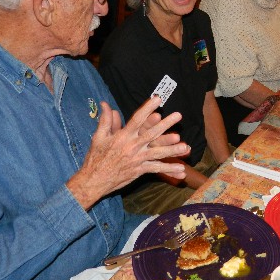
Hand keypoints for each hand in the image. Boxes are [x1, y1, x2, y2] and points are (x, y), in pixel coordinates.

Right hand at [68, 96, 189, 208]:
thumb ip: (106, 120)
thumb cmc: (96, 157)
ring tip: (185, 146)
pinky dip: (168, 169)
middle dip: (166, 125)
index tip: (158, 99)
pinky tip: (181, 169)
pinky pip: (156, 169)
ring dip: (172, 149)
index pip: (137, 119)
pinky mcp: (139, 170)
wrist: (93, 180)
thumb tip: (105, 103)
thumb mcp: (98, 137)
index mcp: (122, 136)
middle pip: (151, 134)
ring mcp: (137, 159)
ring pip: (157, 153)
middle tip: (178, 115)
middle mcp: (131, 146)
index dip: (147, 108)